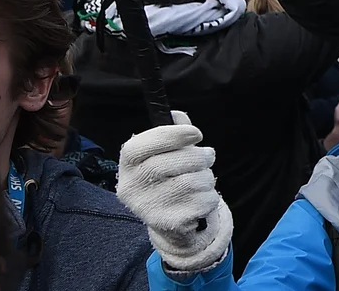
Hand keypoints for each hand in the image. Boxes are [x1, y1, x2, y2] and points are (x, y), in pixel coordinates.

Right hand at [115, 112, 232, 273]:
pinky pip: (203, 201)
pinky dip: (210, 196)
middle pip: (170, 163)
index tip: (197, 133)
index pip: (142, 145)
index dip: (172, 135)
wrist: (169, 221)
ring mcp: (148, 207)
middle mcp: (132, 187)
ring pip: (192, 182)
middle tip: (207, 156)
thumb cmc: (168, 177)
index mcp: (128, 164)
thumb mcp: (164, 153)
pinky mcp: (169, 223)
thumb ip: (172, 132)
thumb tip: (178, 115)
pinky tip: (201, 198)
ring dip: (207, 176)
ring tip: (203, 178)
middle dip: (199, 156)